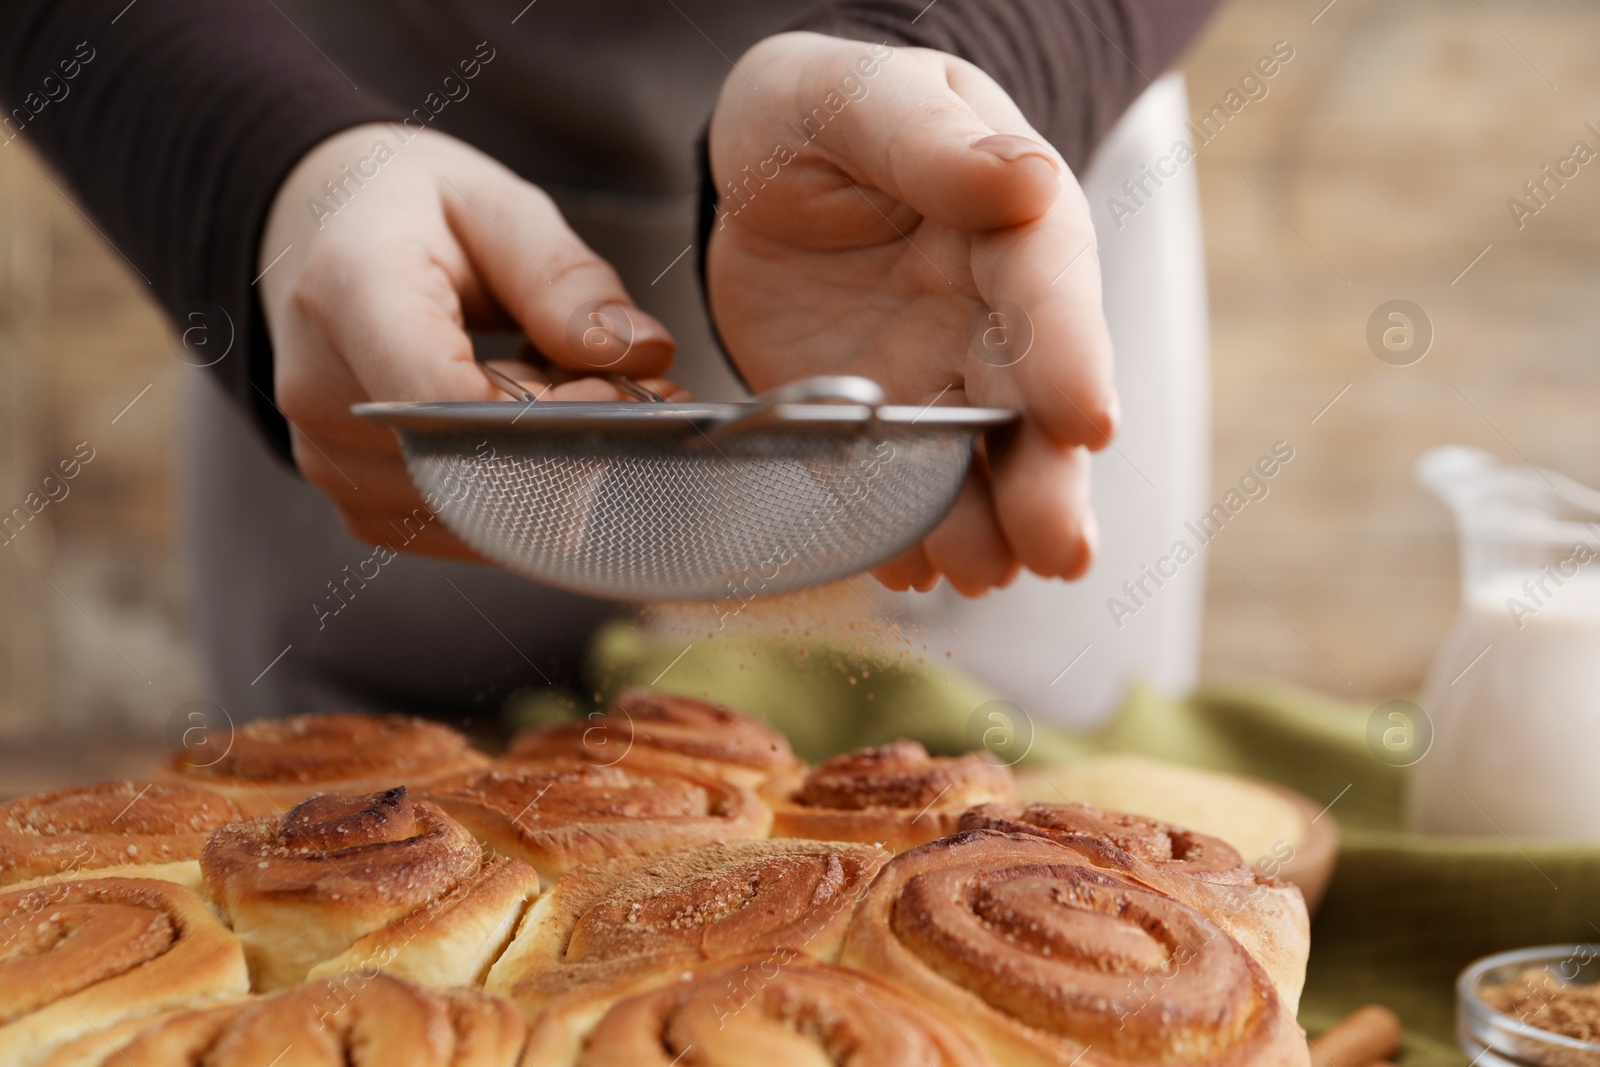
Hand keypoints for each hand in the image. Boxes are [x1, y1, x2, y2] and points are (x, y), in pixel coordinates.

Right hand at [257, 125, 678, 556]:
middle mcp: (320, 394)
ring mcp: (332, 463)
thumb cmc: (416, 216)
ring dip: (555, 468)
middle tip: (644, 393)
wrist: (324, 241)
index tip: (633, 390)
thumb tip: (642, 354)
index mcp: (348, 293)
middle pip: (475, 467)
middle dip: (578, 442)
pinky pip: (472, 530)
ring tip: (574, 395)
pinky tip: (530, 429)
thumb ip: (566, 278)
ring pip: (485, 512)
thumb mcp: (496, 206)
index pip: (445, 400)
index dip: (555, 415)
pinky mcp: (362, 507)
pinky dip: (524, 492)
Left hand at [707, 33, 1117, 594]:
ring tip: (978, 574)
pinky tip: (905, 568)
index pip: (1049, 291)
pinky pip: (891, 481)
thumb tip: (1023, 180)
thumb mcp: (863, 99)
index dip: (1069, 354)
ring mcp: (936, 377)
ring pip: (972, 461)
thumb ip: (930, 142)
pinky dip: (900, 528)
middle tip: (1057, 549)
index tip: (1086, 419)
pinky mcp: (875, 421)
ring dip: (981, 523)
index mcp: (1011, 224)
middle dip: (1046, 479)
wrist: (766, 168)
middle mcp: (990, 316)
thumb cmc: (828, 110)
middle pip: (1029, 403)